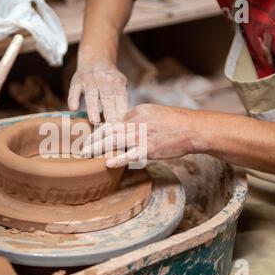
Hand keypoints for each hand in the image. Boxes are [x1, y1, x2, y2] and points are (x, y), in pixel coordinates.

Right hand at [68, 60, 127, 122]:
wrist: (95, 58)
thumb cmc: (110, 80)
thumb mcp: (120, 84)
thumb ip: (122, 100)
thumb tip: (125, 121)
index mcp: (117, 82)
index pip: (121, 98)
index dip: (121, 112)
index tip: (122, 126)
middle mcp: (104, 80)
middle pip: (107, 98)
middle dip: (109, 113)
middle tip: (111, 129)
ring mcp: (89, 80)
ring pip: (91, 95)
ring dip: (93, 109)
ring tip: (94, 122)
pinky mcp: (77, 81)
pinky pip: (74, 90)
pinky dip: (73, 98)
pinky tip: (73, 108)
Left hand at [82, 104, 200, 167]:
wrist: (192, 128)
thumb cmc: (175, 122)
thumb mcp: (153, 112)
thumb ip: (138, 118)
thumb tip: (125, 125)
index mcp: (136, 111)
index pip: (114, 121)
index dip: (101, 130)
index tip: (93, 137)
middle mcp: (136, 122)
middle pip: (109, 130)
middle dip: (94, 139)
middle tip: (82, 147)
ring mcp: (141, 136)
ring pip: (115, 141)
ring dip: (99, 148)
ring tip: (87, 154)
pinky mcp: (149, 149)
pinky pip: (129, 155)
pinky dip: (117, 159)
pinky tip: (107, 163)